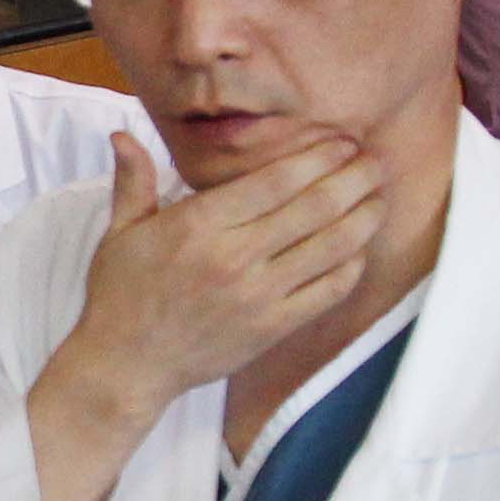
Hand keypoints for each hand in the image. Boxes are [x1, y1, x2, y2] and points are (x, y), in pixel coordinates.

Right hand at [57, 131, 384, 424]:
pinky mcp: (272, 329)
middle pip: (315, 207)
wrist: (125, 366)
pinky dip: (352, 265)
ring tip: (380, 196)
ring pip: (331, 246)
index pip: (276, 180)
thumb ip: (132, 180)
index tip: (341, 141)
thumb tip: (122, 134)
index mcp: (198, 226)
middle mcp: (233, 258)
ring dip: (365, 216)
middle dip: (354, 177)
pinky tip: (359, 247)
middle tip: (374, 160)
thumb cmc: (121, 295)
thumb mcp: (120, 232)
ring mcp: (258, 296)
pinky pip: (328, 291)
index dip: (318, 156)